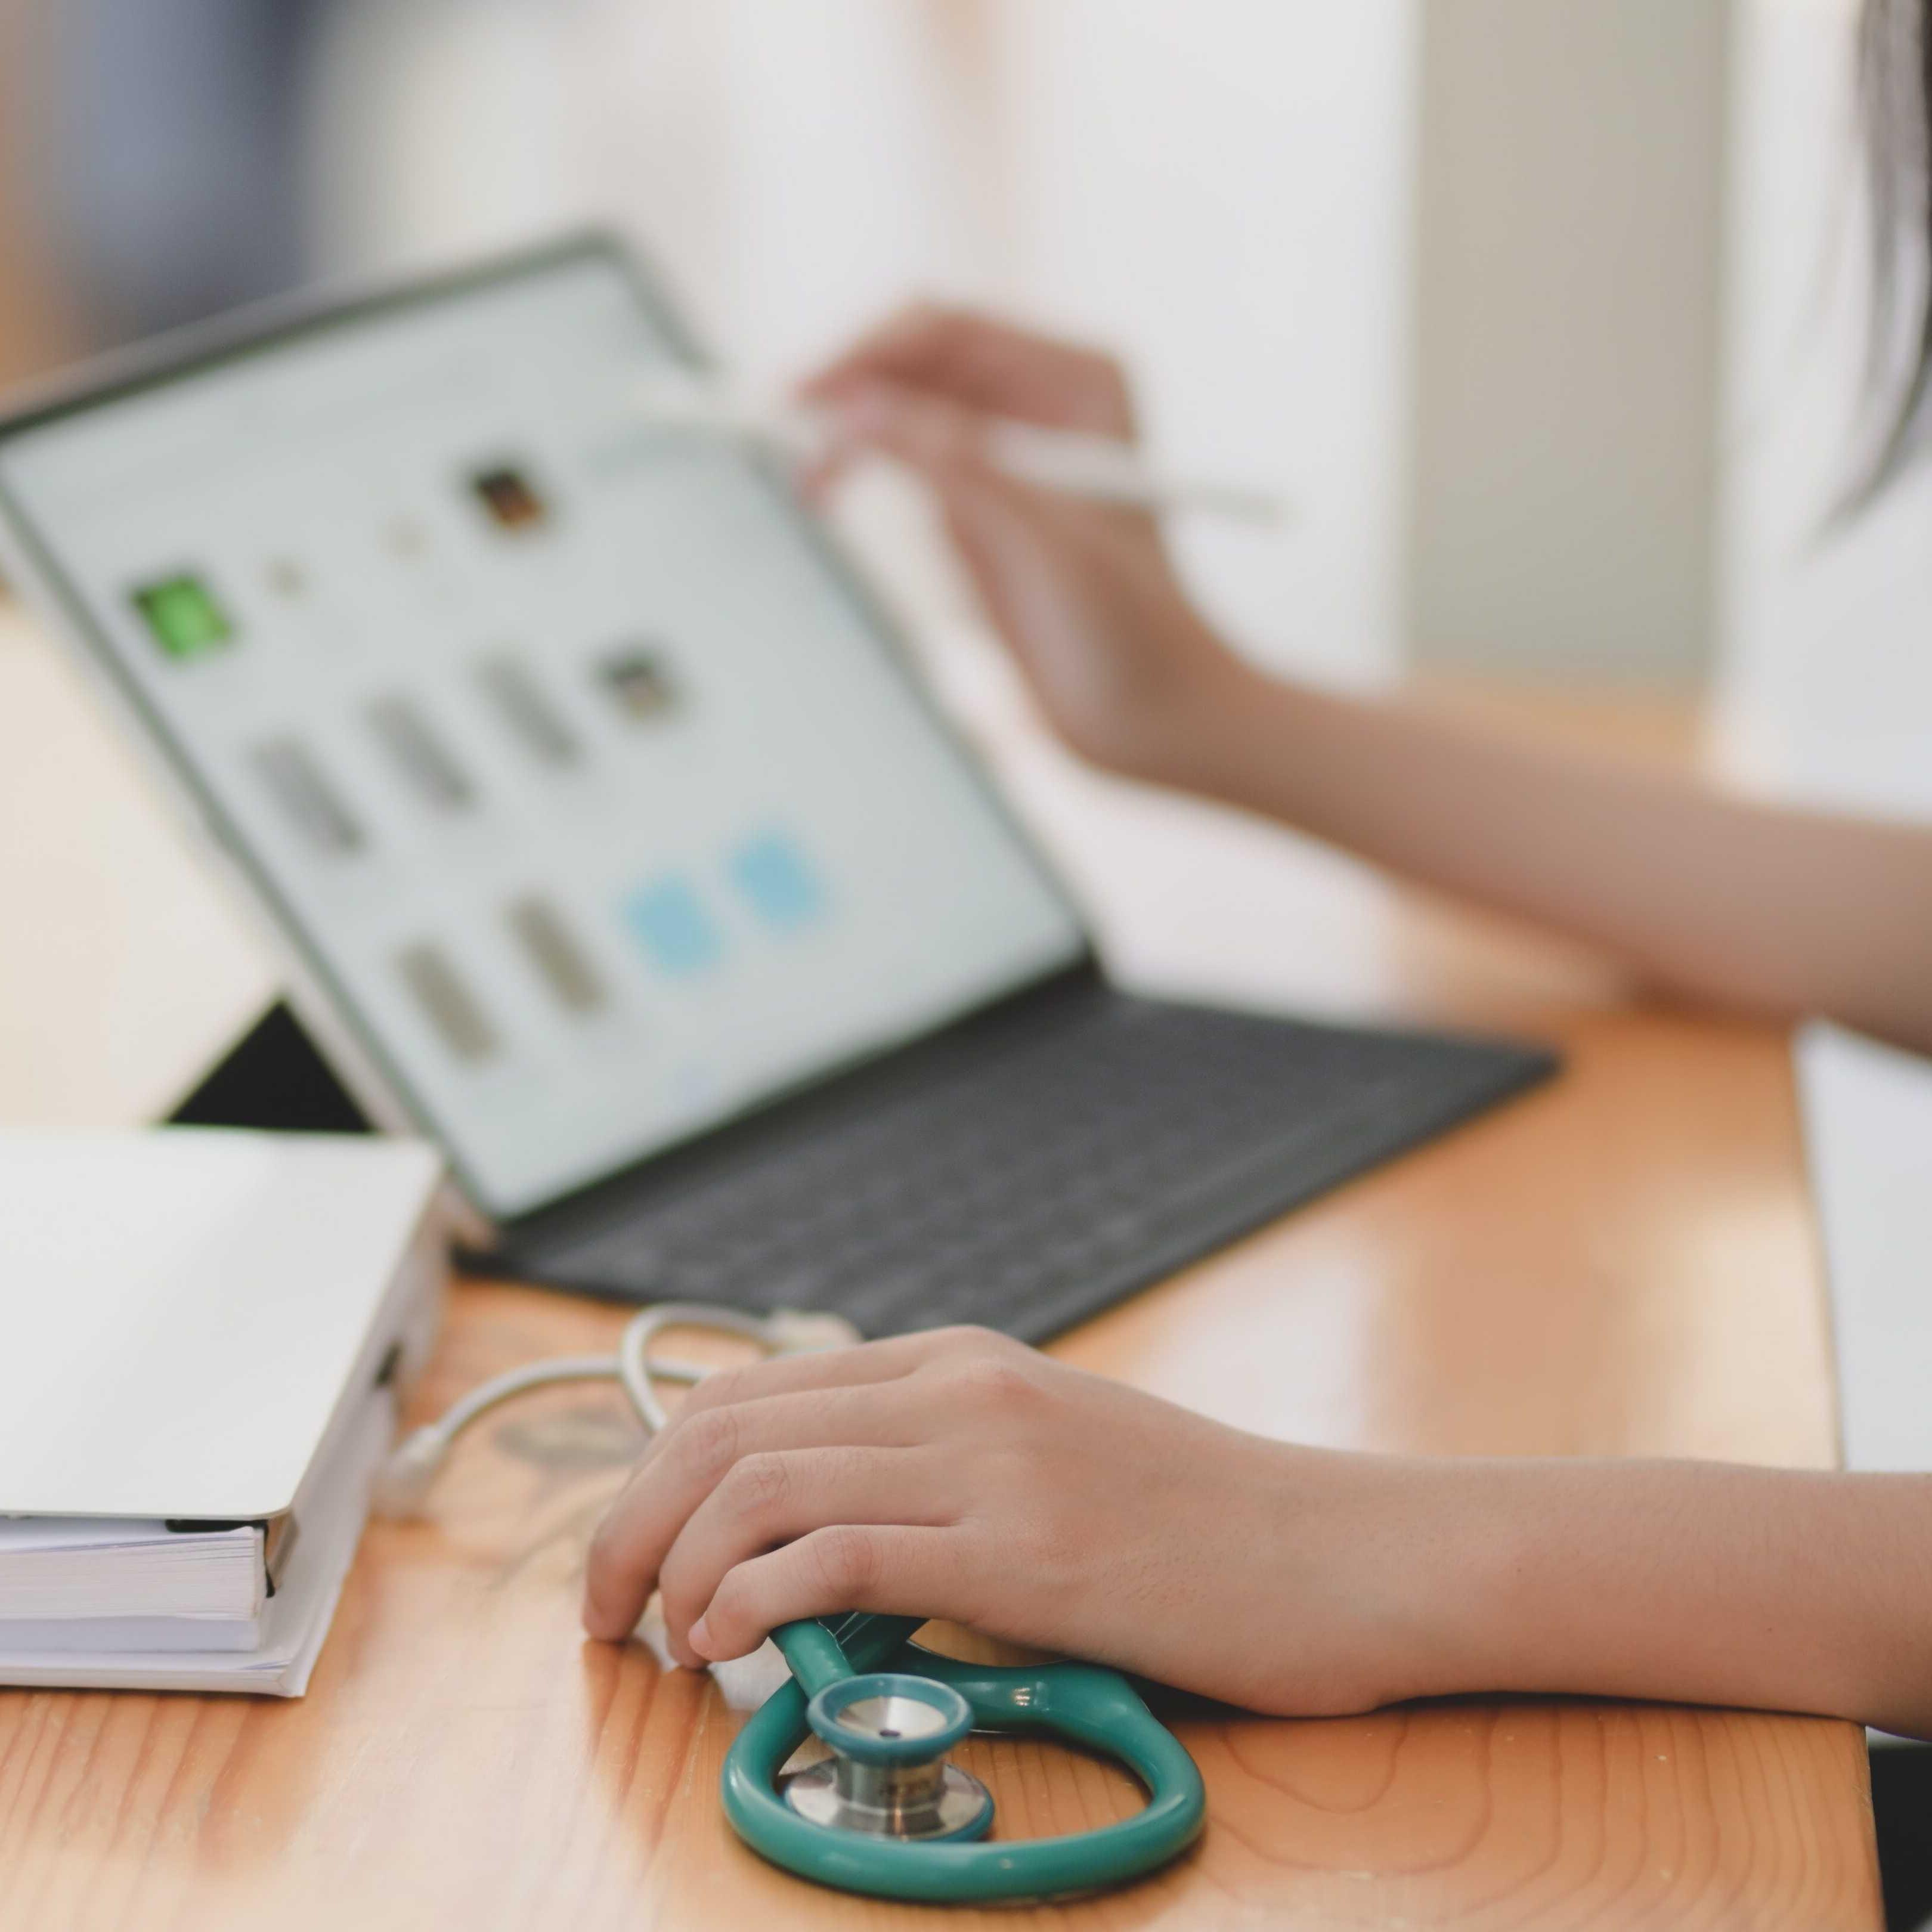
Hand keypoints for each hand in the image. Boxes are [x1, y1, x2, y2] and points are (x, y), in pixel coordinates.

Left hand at [581, 1325, 1436, 1716]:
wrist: (1338, 1551)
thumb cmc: (1195, 1527)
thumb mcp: (1044, 1464)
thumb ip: (932, 1481)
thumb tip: (806, 1551)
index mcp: (954, 1362)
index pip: (748, 1390)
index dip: (654, 1473)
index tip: (626, 1557)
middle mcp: (958, 1389)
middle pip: (728, 1427)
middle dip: (630, 1520)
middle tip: (605, 1610)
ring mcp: (992, 1458)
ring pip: (761, 1479)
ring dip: (673, 1565)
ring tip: (658, 1640)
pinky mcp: (1027, 1547)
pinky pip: (837, 1552)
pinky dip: (752, 1597)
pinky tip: (731, 1650)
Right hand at [800, 305, 1254, 785]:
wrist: (1158, 721)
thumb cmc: (1134, 634)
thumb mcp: (1039, 541)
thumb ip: (953, 466)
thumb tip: (857, 410)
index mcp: (1080, 382)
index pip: (949, 331)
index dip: (868, 355)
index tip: (807, 397)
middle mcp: (1043, 401)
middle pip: (915, 360)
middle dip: (847, 389)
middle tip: (779, 433)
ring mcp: (1007, 451)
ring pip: (900, 407)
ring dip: (844, 430)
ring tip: (803, 477)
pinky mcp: (980, 505)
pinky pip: (904, 460)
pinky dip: (859, 467)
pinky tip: (825, 490)